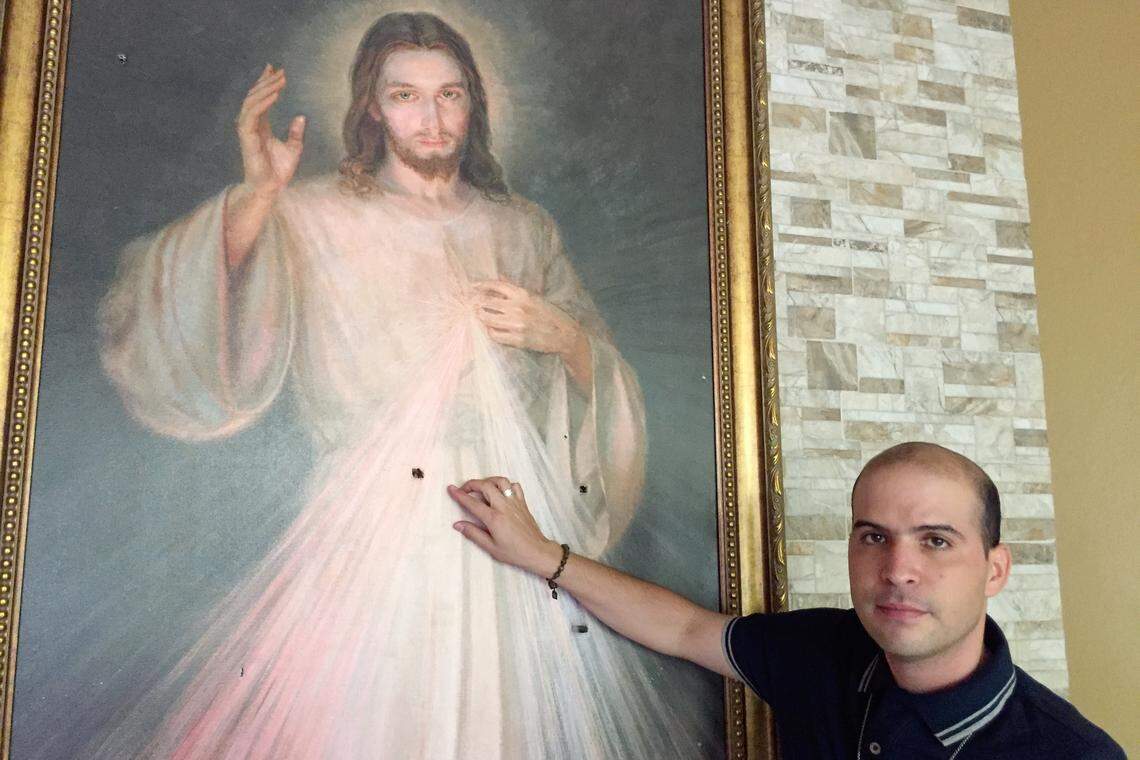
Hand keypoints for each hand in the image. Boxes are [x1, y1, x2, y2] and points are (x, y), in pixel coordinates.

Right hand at [235, 64, 304, 198]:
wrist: (271, 187)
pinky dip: (264, 102)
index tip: (274, 69)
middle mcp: (251, 124)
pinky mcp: (247, 136)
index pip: (261, 98)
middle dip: (267, 81)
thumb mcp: (294, 148)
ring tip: (280, 79)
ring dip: (266, 88)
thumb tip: (301, 116)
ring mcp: (247, 129)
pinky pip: (253, 114)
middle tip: (280, 70)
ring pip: (252, 101)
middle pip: (255, 96)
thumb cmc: (279, 171)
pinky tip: (275, 94)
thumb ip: (296, 132)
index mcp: (260, 125)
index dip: (266, 83)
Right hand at [448, 477, 563, 576]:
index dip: (459, 495)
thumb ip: (473, 534)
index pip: (473, 503)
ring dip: (488, 481)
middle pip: (486, 486)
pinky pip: (514, 486)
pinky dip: (505, 485)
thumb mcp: (491, 547)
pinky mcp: (523, 502)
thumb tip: (457, 524)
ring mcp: (515, 502)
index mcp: (494, 518)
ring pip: (501, 481)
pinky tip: (500, 492)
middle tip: (464, 489)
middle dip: (472, 484)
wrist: (537, 551)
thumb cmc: (514, 552)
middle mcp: (504, 506)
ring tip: (481, 488)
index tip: (450, 489)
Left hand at [472, 280, 583, 355]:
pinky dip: (490, 331)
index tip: (472, 286)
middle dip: (477, 302)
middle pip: (487, 302)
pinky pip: (495, 335)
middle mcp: (518, 308)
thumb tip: (500, 278)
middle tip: (472, 303)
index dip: (481, 285)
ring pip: (487, 319)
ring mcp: (517, 324)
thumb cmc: (550, 314)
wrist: (565, 335)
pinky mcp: (518, 339)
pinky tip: (491, 329)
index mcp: (524, 294)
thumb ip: (515, 288)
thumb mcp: (535, 297)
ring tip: (480, 316)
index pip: (496, 285)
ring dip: (481, 316)